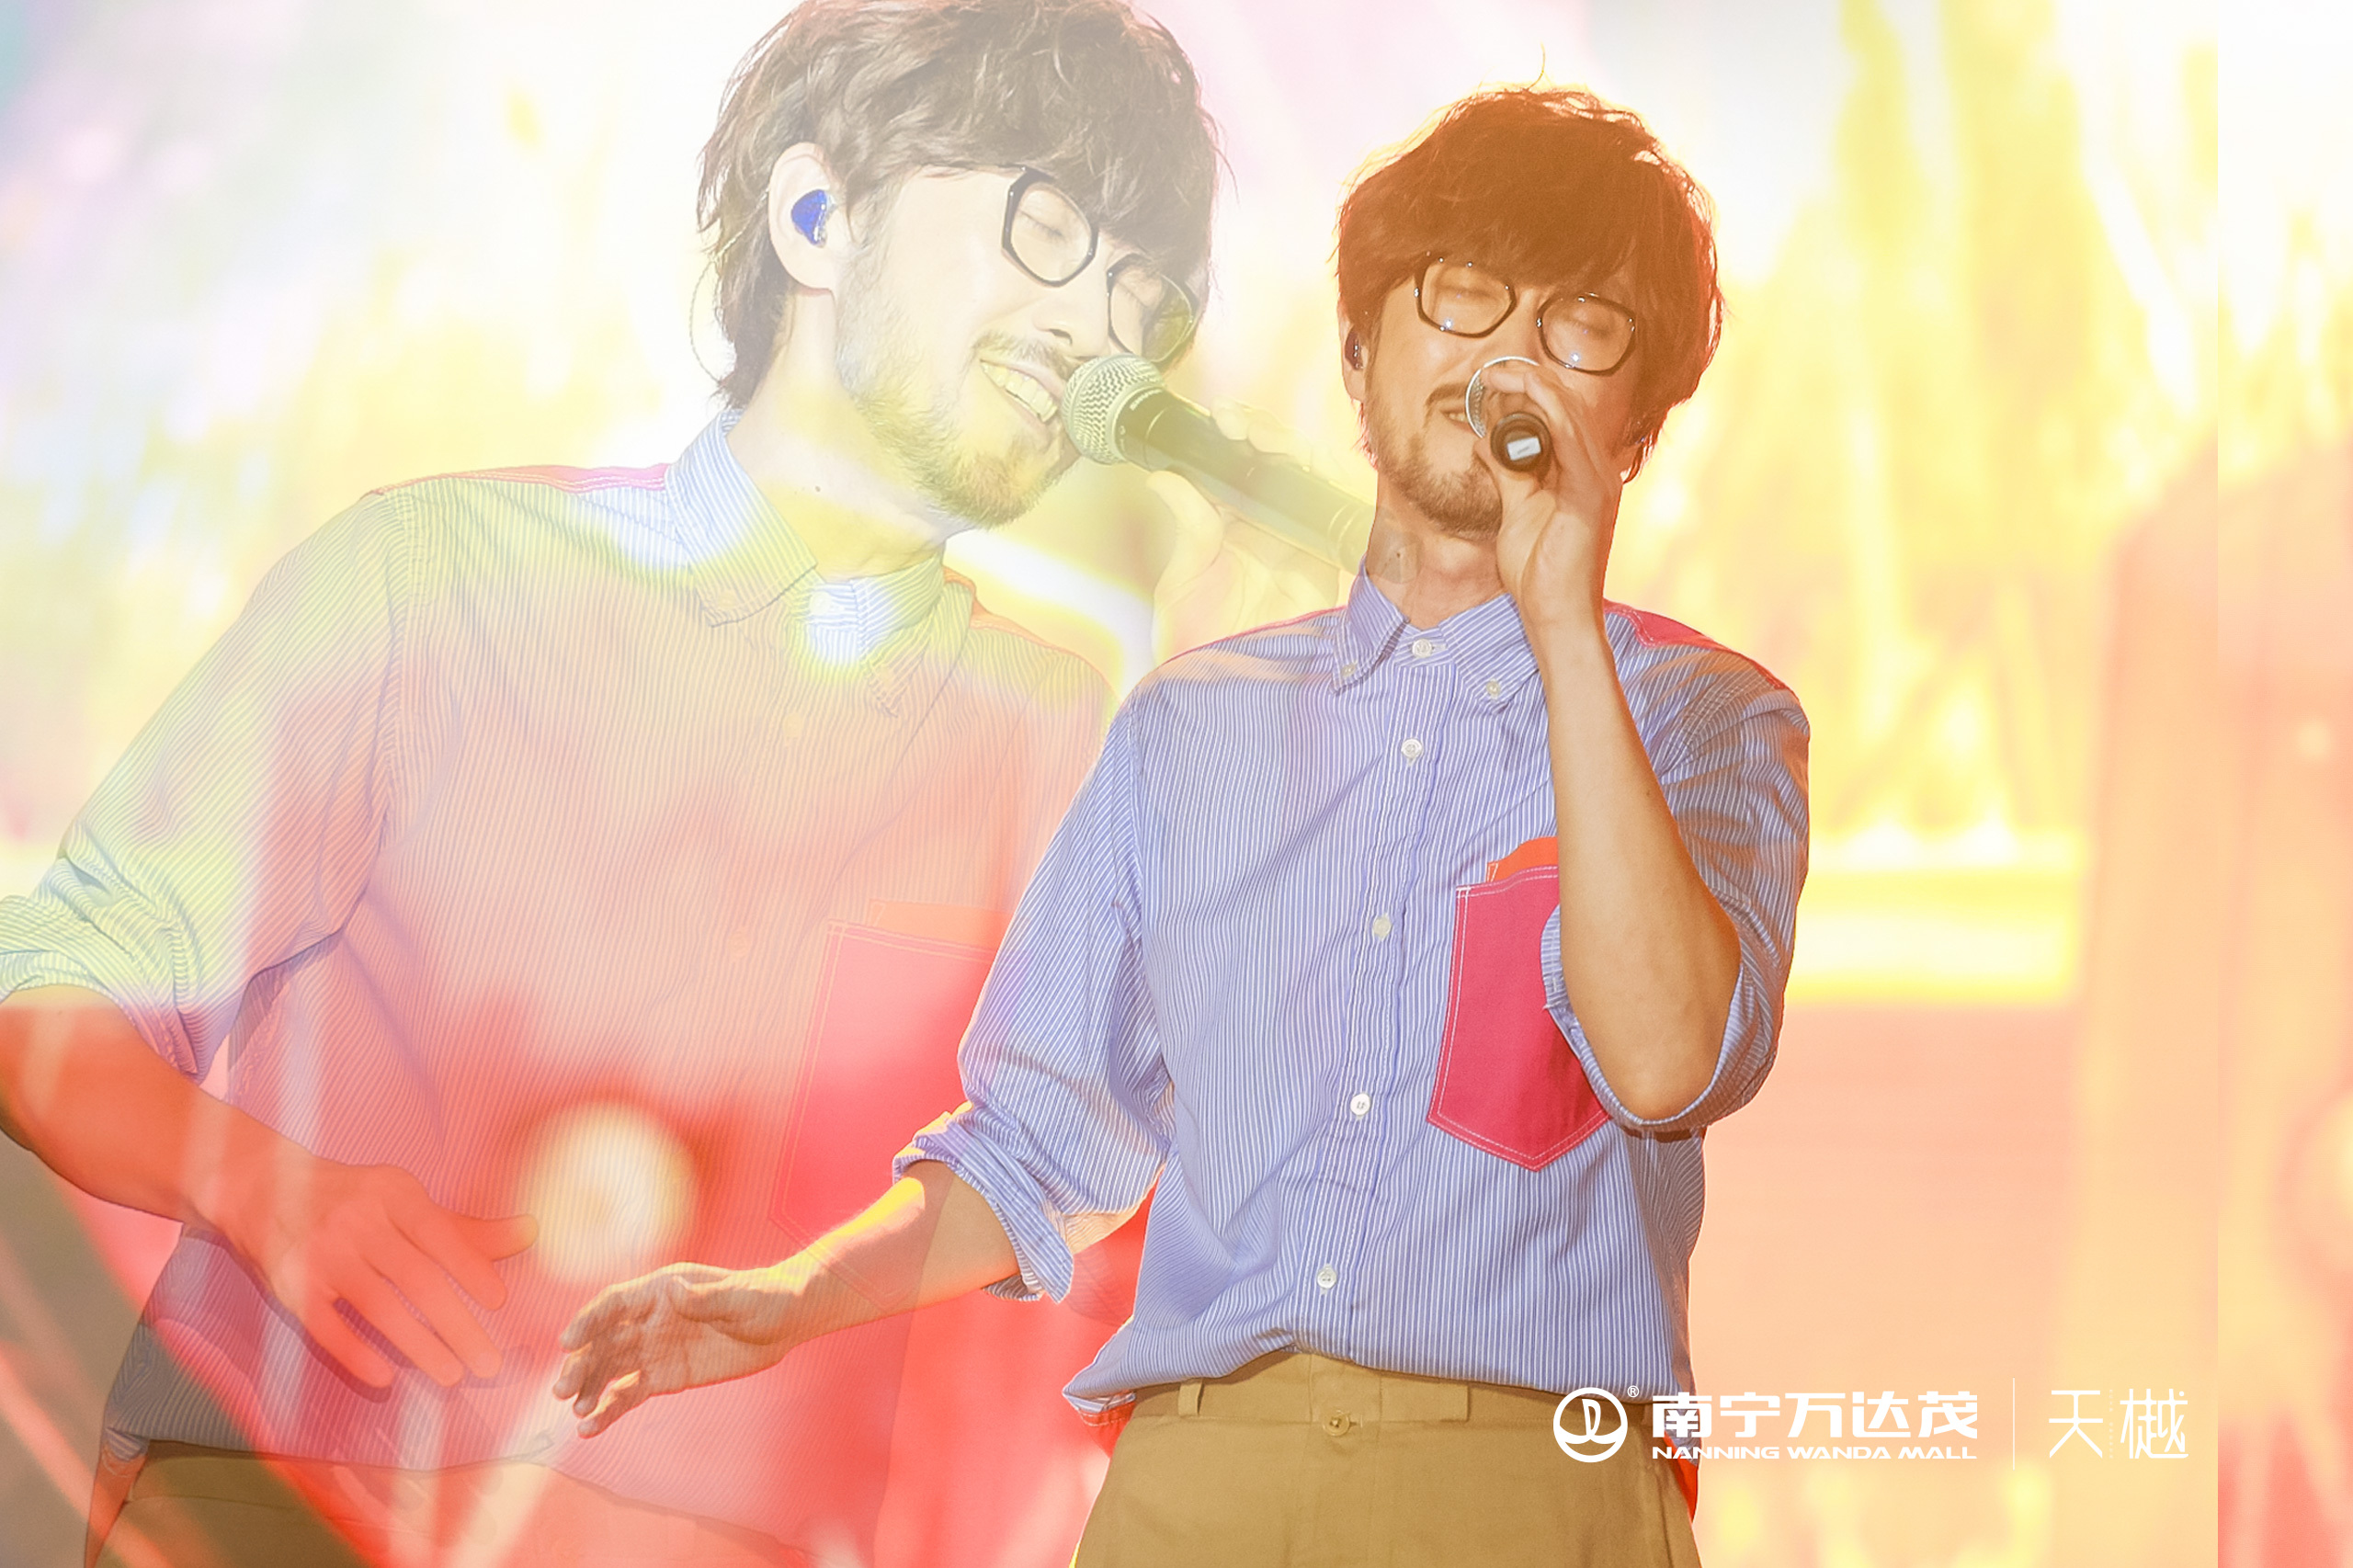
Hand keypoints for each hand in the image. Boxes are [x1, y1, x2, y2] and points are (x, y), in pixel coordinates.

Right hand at [209, 1149, 534, 1387]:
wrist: (259, 1187)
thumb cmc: (351, 1199)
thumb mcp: (404, 1200)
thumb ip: (462, 1227)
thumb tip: (531, 1231)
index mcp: (393, 1193)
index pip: (441, 1234)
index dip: (472, 1269)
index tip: (500, 1304)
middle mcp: (358, 1221)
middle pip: (417, 1278)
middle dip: (457, 1325)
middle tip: (489, 1362)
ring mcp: (322, 1254)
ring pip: (379, 1306)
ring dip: (419, 1346)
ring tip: (452, 1376)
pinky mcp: (290, 1286)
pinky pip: (327, 1326)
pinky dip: (356, 1353)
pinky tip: (387, 1377)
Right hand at [552, 1262, 801, 1436]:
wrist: (784, 1322)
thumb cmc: (765, 1299)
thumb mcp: (742, 1299)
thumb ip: (708, 1299)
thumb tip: (674, 1291)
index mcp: (662, 1290)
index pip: (615, 1303)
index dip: (589, 1320)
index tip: (567, 1340)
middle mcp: (649, 1318)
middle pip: (604, 1340)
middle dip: (581, 1362)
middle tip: (563, 1389)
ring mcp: (653, 1349)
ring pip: (609, 1369)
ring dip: (588, 1388)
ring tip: (575, 1412)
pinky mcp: (663, 1377)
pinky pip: (628, 1394)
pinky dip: (608, 1410)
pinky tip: (589, 1428)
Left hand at [1149, 399, 1360, 660]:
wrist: (1229, 696)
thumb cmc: (1198, 646)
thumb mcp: (1183, 581)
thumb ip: (1187, 527)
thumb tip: (1163, 476)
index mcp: (1229, 529)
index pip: (1233, 469)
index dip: (1227, 439)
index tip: (1211, 417)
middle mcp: (1266, 529)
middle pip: (1274, 466)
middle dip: (1259, 434)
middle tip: (1233, 421)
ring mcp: (1297, 543)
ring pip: (1304, 480)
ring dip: (1287, 450)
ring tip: (1258, 436)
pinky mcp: (1324, 562)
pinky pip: (1332, 513)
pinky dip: (1324, 483)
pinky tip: (1302, 464)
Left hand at [1466, 360, 1631, 638]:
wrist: (1555, 616)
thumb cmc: (1539, 572)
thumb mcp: (1514, 511)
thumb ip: (1505, 475)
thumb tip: (1482, 442)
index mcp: (1581, 472)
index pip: (1559, 415)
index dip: (1527, 391)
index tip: (1491, 382)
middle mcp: (1596, 470)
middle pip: (1566, 406)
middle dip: (1527, 381)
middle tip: (1489, 371)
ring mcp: (1598, 481)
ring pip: (1570, 414)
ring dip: (1534, 387)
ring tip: (1499, 374)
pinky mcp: (1591, 496)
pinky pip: (1573, 442)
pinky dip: (1550, 412)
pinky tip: (1529, 394)